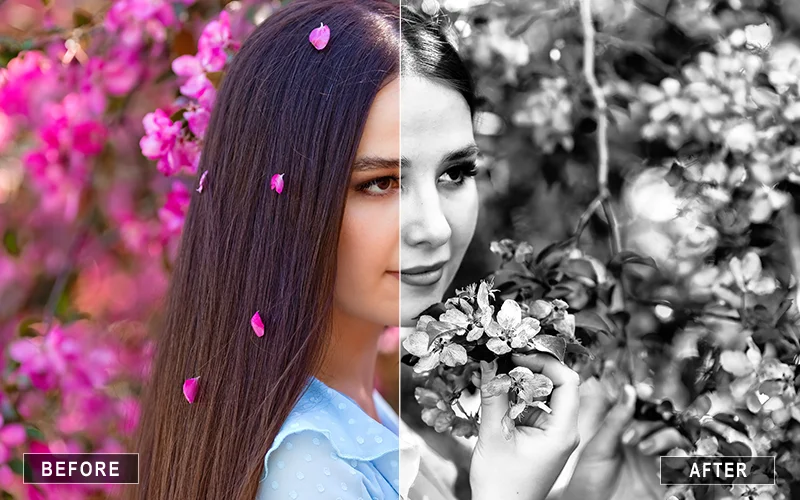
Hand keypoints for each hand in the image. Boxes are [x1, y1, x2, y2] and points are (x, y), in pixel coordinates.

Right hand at [470, 353, 581, 499]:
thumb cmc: (501, 484)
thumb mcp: (494, 435)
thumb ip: (493, 396)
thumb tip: (490, 362)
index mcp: (563, 431)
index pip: (568, 381)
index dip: (545, 363)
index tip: (518, 356)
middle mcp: (565, 431)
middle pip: (558, 385)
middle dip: (531, 370)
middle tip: (505, 359)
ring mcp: (554, 435)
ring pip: (544, 395)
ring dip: (521, 384)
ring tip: (497, 377)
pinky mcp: (542, 438)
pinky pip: (534, 408)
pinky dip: (517, 399)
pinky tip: (497, 395)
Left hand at [562, 380, 690, 499]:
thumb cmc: (588, 480)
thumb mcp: (598, 447)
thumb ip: (616, 420)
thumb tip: (629, 389)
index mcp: (629, 433)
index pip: (648, 411)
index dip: (650, 400)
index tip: (646, 392)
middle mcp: (647, 446)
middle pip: (668, 425)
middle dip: (654, 425)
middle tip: (630, 439)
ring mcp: (657, 465)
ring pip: (680, 444)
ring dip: (667, 441)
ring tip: (645, 450)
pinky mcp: (666, 485)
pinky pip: (685, 472)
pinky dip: (679, 465)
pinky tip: (660, 468)